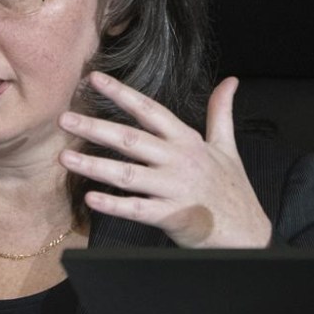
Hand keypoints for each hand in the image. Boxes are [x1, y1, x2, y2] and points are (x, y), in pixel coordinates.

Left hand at [58, 71, 271, 247]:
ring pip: (127, 174)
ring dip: (94, 165)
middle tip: (64, 118)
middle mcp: (178, 160)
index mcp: (187, 141)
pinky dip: (114, 204)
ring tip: (65, 157)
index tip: (93, 79)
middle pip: (131, 139)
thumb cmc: (232, 189)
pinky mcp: (173, 216)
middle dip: (95, 127)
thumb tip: (229, 82)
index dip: (121, 93)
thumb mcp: (227, 146)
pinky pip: (137, 209)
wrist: (249, 234)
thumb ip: (221, 113)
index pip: (149, 111)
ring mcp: (174, 188)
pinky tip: (91, 198)